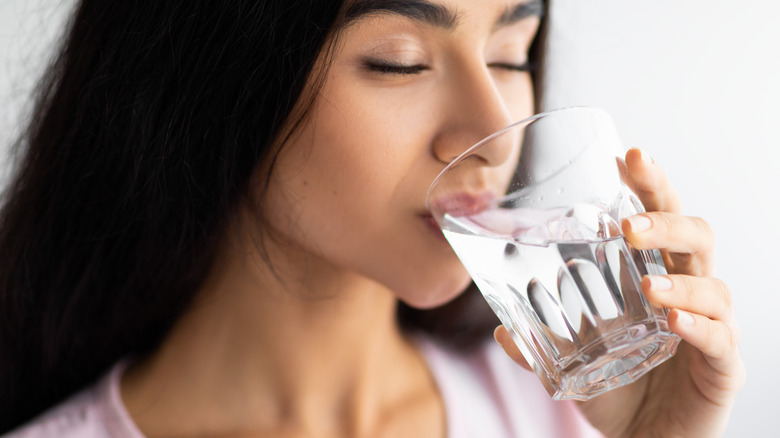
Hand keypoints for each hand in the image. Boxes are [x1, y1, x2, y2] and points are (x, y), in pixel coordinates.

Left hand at [494, 148, 744, 436]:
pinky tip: (675, 323)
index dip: (649, 184)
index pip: (658, 218)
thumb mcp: (573, 362)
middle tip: (628, 221)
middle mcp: (688, 292)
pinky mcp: (722, 366)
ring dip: (681, 278)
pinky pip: (721, 339)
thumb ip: (540, 343)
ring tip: (650, 284)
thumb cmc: (620, 390)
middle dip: (666, 216)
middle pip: (694, 235)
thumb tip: (499, 330)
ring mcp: (710, 326)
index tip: (628, 155)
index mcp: (654, 276)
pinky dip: (700, 327)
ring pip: (714, 283)